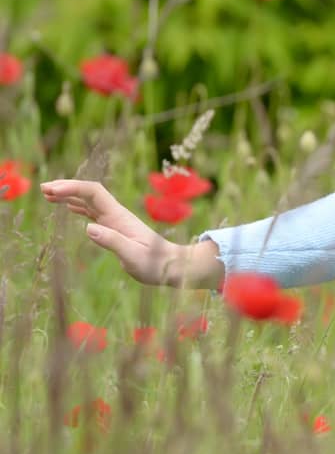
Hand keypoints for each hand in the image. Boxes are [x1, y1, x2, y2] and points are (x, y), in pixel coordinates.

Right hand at [41, 178, 220, 289]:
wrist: (171, 265)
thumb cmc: (154, 264)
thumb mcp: (132, 256)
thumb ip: (112, 241)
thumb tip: (88, 227)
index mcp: (119, 217)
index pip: (93, 193)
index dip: (72, 188)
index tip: (52, 190)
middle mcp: (116, 214)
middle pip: (89, 193)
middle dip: (67, 187)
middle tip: (43, 188)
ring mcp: (116, 221)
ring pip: (89, 202)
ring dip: (69, 196)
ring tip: (48, 195)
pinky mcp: (115, 229)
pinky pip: (93, 213)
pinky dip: (78, 207)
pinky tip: (69, 208)